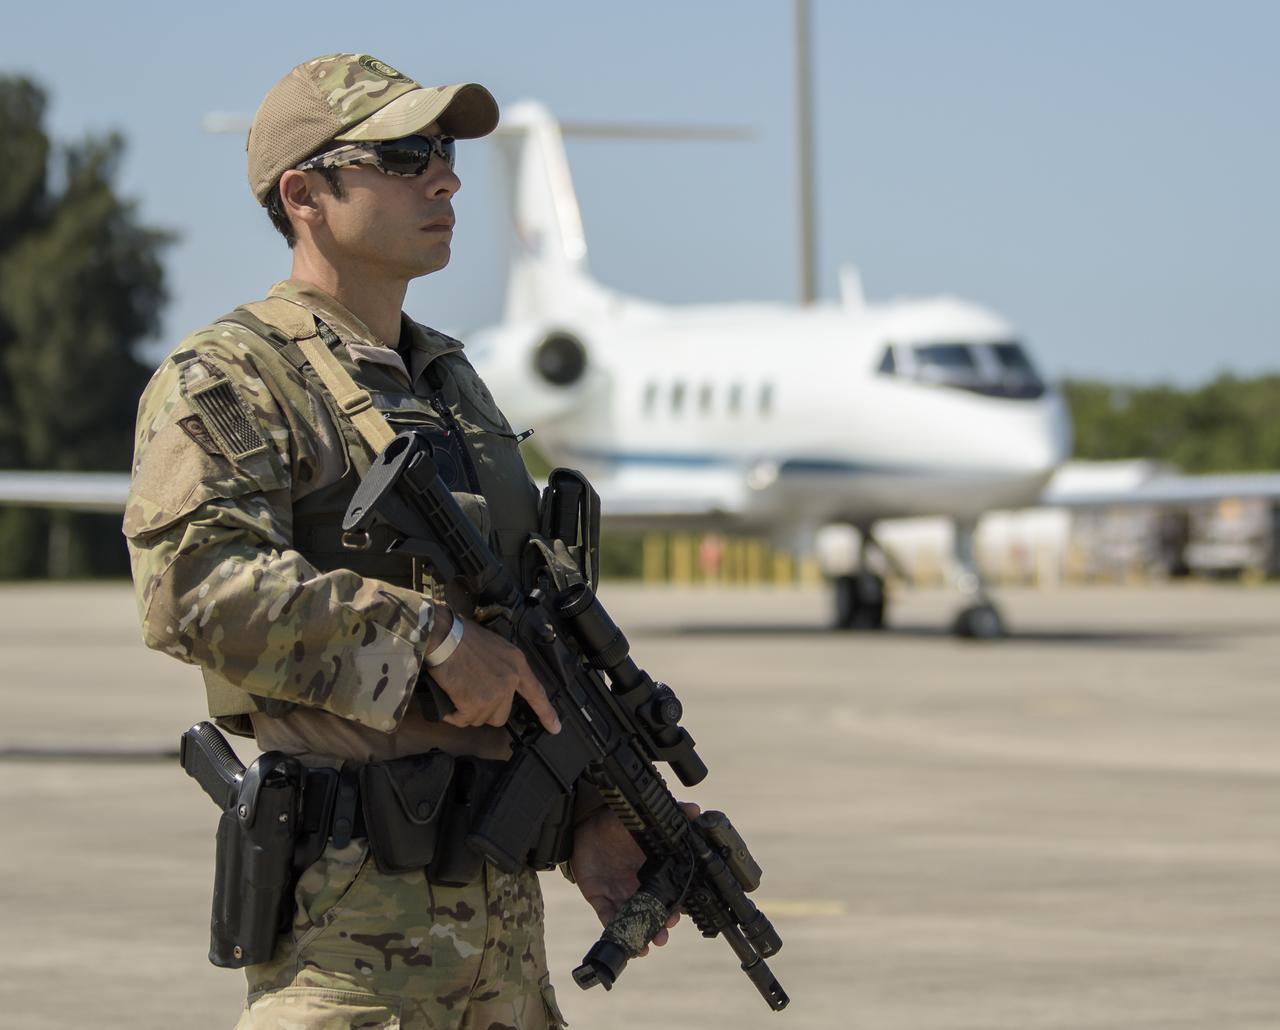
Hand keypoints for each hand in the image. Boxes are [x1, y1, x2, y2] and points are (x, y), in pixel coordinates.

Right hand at [426, 612, 560, 733]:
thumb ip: (503, 666)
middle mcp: (510, 681)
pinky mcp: (476, 704)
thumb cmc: (463, 637)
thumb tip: (495, 683)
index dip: (546, 712)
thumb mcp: (495, 646)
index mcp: (517, 664)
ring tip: (458, 690)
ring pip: (480, 719)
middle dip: (485, 710)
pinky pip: (464, 720)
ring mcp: (495, 694)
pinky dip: (454, 714)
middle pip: (501, 715)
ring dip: (467, 711)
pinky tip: (450, 698)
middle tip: (470, 694)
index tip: (555, 728)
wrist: (445, 637)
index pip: (536, 692)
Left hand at [571, 802, 700, 956]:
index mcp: (654, 870)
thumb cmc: (619, 823)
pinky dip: (615, 929)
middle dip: (661, 926)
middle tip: (664, 933)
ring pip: (634, 919)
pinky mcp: (601, 898)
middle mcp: (640, 887)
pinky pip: (608, 917)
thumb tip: (695, 810)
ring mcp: (620, 894)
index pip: (670, 892)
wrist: (586, 823)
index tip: (682, 913)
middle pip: (654, 912)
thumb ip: (671, 816)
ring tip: (649, 945)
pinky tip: (623, 938)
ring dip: (642, 934)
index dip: (677, 905)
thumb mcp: (646, 819)